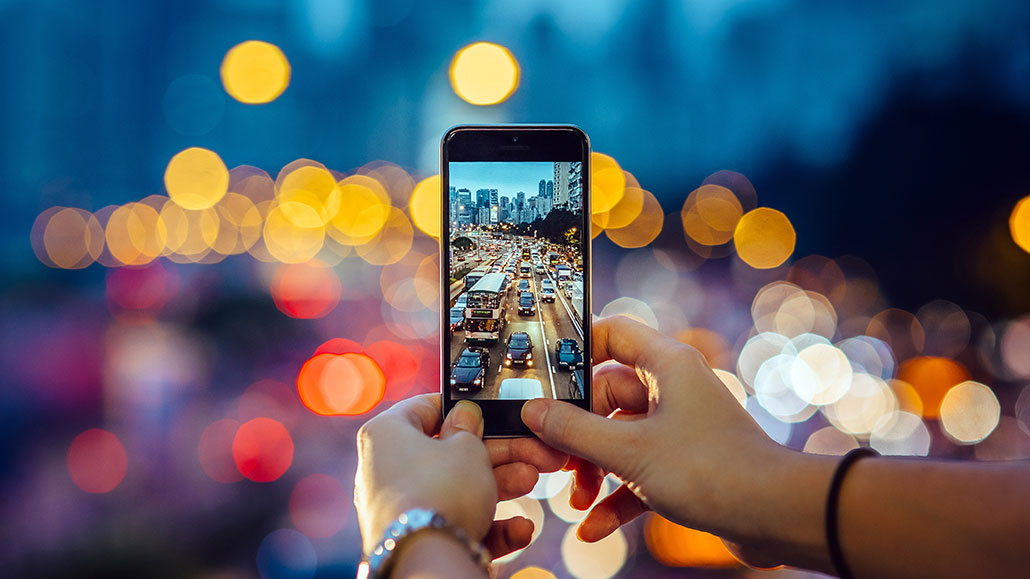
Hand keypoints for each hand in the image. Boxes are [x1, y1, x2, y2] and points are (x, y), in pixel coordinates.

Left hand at [355, 394, 566, 558]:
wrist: (426, 558)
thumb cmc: (440, 491)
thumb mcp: (467, 447)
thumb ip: (470, 428)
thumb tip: (465, 416)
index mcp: (387, 434)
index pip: (424, 409)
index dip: (460, 409)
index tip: (489, 412)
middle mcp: (388, 469)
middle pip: (450, 453)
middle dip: (497, 453)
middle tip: (528, 450)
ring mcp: (403, 506)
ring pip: (458, 489)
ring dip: (500, 486)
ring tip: (530, 479)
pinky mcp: (418, 538)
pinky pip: (456, 523)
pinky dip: (489, 525)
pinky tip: (519, 528)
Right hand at [521, 315, 786, 548]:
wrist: (775, 517)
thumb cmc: (714, 471)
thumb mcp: (629, 451)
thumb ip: (574, 431)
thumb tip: (534, 412)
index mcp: (666, 365)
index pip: (612, 334)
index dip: (575, 349)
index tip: (543, 375)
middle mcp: (673, 389)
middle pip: (606, 396)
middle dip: (577, 433)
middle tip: (553, 458)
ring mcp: (679, 427)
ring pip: (620, 437)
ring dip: (593, 469)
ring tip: (575, 499)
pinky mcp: (685, 463)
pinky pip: (638, 471)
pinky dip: (616, 495)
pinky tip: (593, 526)